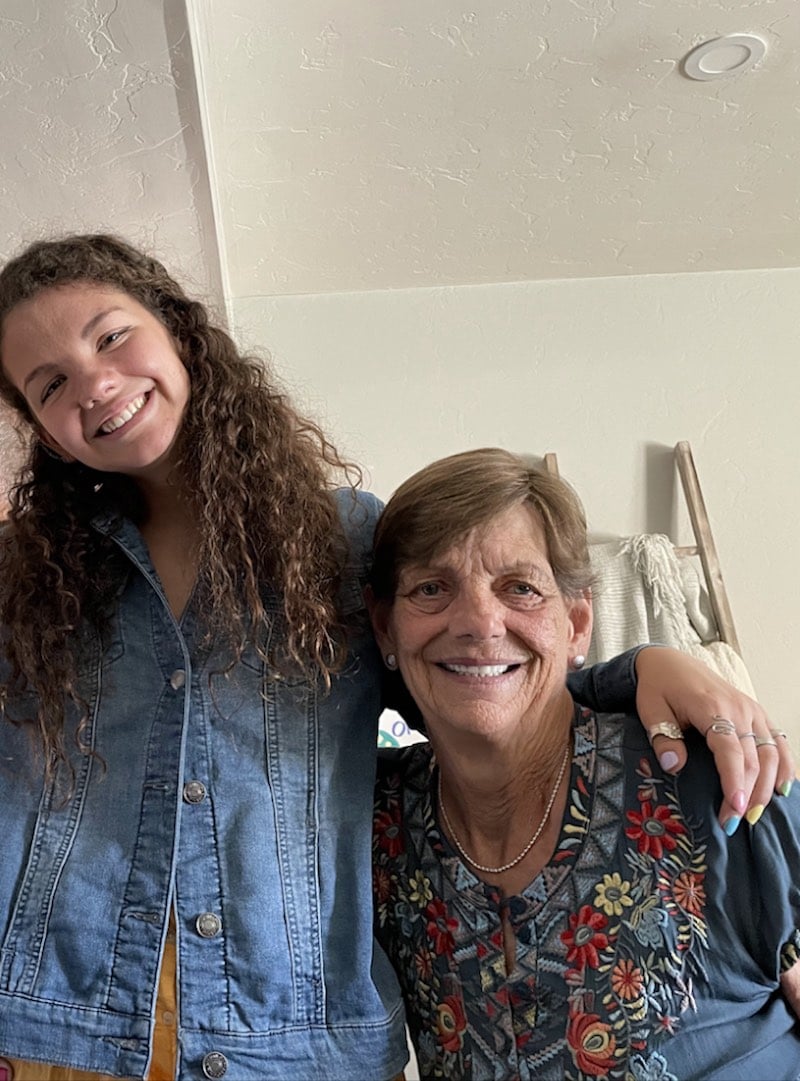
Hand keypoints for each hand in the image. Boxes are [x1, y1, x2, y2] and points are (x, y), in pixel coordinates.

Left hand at [634, 646, 794, 831]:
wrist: (669, 661)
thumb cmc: (658, 686)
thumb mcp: (650, 709)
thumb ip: (663, 737)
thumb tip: (674, 766)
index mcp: (711, 707)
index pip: (729, 751)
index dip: (734, 782)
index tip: (734, 809)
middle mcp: (738, 708)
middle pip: (754, 758)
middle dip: (748, 794)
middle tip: (734, 823)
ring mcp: (751, 710)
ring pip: (771, 753)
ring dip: (767, 786)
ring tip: (755, 815)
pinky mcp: (756, 712)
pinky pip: (778, 741)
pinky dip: (785, 765)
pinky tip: (782, 789)